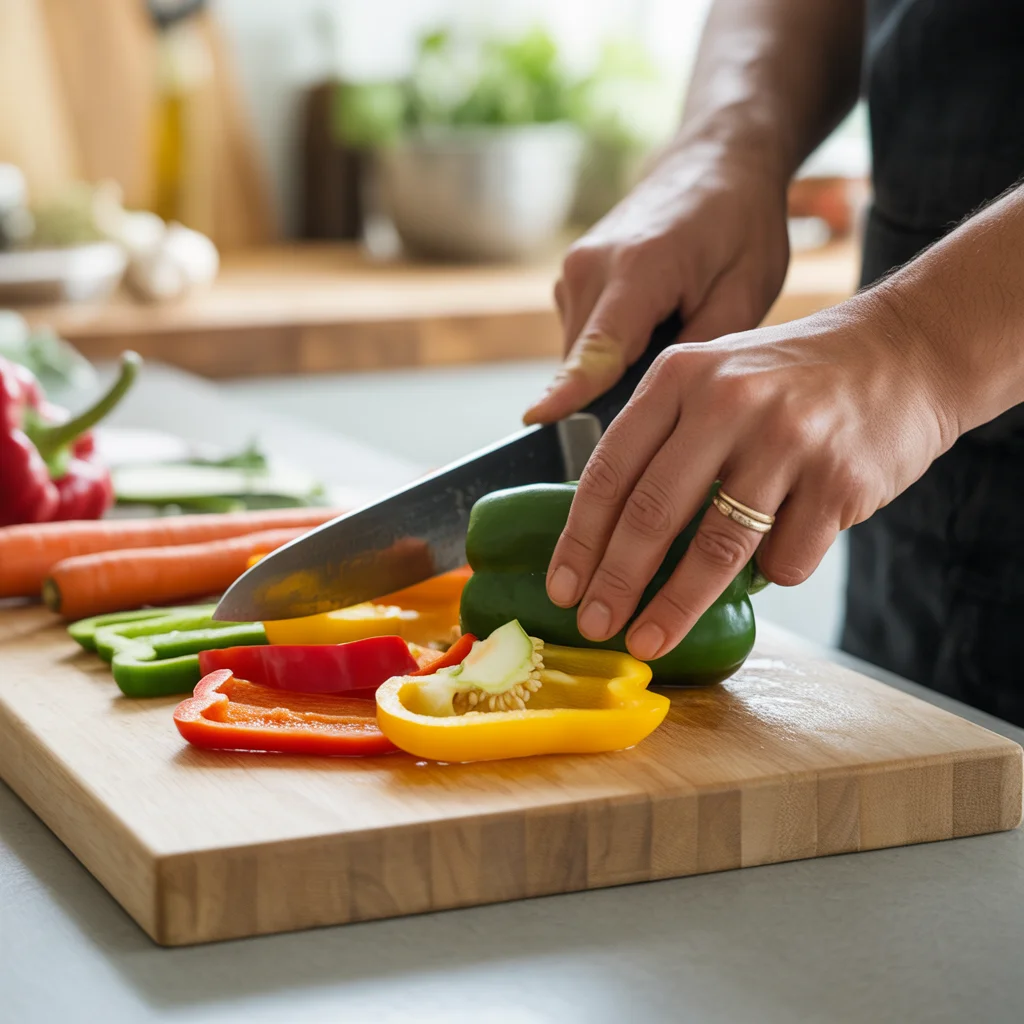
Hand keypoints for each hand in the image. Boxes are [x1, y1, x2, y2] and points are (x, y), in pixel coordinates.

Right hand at [524, 141, 790, 424]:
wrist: (715, 159)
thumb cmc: (741, 224)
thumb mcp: (745, 292)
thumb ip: (697, 351)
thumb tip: (652, 401)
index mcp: (640, 268)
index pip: (596, 347)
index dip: (568, 390)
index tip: (536, 419)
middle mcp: (591, 266)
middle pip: (586, 365)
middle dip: (621, 391)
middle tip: (680, 378)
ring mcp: (573, 269)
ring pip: (581, 355)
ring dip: (619, 365)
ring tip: (673, 330)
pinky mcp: (570, 276)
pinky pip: (582, 337)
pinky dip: (612, 345)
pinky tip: (653, 319)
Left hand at [542, 293, 960, 660]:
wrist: (902, 353)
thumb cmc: (792, 379)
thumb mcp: (714, 378)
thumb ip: (664, 438)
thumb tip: (609, 536)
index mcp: (681, 376)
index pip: (610, 470)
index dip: (580, 538)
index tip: (562, 586)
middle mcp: (727, 401)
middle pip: (652, 513)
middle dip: (616, 582)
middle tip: (595, 625)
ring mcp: (787, 440)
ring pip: (716, 548)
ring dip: (676, 607)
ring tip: (649, 640)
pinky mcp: (839, 479)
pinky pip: (785, 558)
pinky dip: (770, 573)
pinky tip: (774, 558)